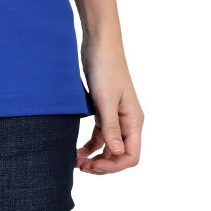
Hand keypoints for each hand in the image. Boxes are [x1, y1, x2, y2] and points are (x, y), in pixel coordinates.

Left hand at [77, 36, 142, 174]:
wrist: (98, 43)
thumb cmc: (106, 67)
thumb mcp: (106, 99)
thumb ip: (111, 127)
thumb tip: (116, 153)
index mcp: (134, 120)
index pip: (131, 155)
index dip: (114, 166)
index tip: (94, 165)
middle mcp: (127, 121)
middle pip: (120, 155)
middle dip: (103, 164)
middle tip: (82, 167)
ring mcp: (115, 116)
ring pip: (108, 147)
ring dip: (95, 157)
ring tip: (77, 162)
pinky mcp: (103, 109)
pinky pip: (100, 135)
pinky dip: (90, 145)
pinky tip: (78, 150)